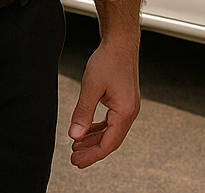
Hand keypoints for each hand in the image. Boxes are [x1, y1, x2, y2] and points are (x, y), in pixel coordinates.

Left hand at [69, 36, 139, 166]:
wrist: (120, 42)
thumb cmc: (108, 60)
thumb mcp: (91, 87)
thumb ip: (82, 113)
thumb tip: (74, 135)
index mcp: (125, 111)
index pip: (108, 143)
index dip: (92, 155)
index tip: (77, 162)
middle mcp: (130, 111)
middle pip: (111, 141)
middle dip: (92, 151)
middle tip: (74, 158)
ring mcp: (128, 107)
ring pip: (111, 132)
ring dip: (94, 140)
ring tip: (77, 146)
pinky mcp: (124, 101)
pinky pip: (111, 122)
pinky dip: (99, 129)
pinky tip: (87, 131)